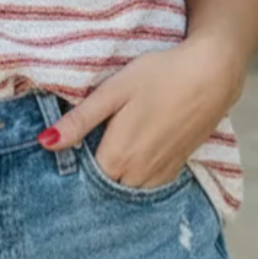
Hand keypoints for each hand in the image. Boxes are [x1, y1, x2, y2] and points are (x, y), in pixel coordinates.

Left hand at [38, 37, 242, 189]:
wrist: (212, 74)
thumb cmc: (160, 76)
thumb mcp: (113, 92)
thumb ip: (80, 121)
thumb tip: (44, 143)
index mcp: (117, 158)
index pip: (83, 176)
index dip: (74, 160)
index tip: (70, 142)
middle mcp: (138, 175)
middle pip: (104, 183)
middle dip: (94, 167)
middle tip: (92, 137)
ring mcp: (160, 174)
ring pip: (126, 185)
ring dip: (116, 171)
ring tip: (114, 139)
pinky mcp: (177, 167)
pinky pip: (148, 182)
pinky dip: (137, 171)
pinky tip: (137, 144)